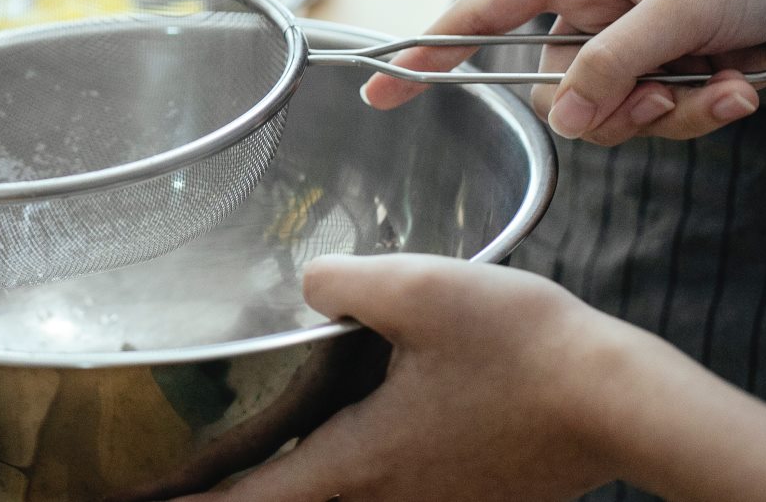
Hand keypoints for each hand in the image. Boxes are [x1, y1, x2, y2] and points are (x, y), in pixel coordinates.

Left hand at [172, 255, 638, 501]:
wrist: (624, 401)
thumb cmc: (524, 348)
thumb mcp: (417, 290)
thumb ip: (339, 285)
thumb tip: (306, 285)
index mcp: (358, 460)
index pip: (250, 499)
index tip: (141, 499)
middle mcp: (389, 497)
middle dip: (239, 492)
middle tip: (188, 475)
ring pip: (344, 499)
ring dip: (297, 479)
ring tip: (261, 453)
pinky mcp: (471, 496)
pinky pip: (392, 489)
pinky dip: (352, 471)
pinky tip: (353, 430)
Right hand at [362, 0, 765, 144]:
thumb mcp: (681, 6)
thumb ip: (614, 63)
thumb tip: (563, 121)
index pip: (480, 17)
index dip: (427, 51)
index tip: (380, 86)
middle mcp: (595, 13)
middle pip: (553, 93)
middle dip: (610, 107)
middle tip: (662, 91)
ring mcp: (635, 49)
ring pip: (610, 118)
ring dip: (671, 112)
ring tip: (721, 82)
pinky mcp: (676, 77)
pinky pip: (661, 123)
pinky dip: (705, 113)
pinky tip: (747, 84)